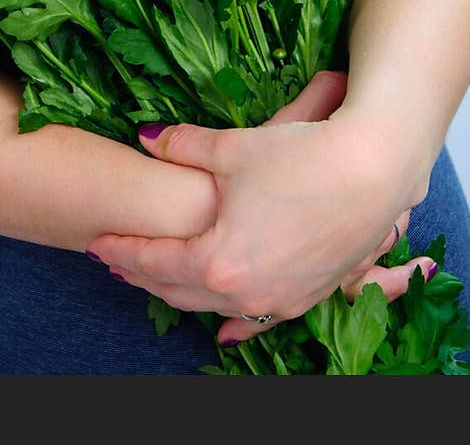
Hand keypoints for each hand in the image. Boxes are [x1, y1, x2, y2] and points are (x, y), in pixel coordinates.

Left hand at [86, 71, 433, 345]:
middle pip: (178, 289)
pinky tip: (225, 330)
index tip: (95, 241)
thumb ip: (182, 146)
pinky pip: (258, 317)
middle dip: (143, 274)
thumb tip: (146, 140)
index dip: (121, 248)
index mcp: (217, 260)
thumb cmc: (301, 157)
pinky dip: (233, 319)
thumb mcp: (230, 148)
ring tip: (157, 280)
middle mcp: (245, 291)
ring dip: (182, 293)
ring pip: (215, 306)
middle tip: (116, 261)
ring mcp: (280, 298)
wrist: (375, 170)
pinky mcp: (308, 295)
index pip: (153, 259)